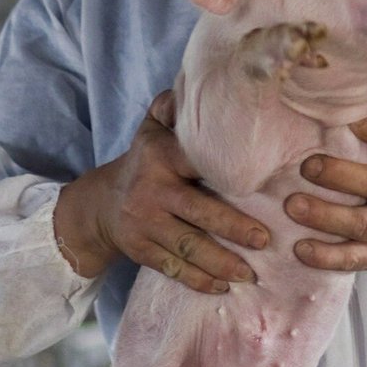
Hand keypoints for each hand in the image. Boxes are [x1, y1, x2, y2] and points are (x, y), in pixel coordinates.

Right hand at [53, 90, 268, 293]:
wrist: (99, 204)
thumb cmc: (145, 161)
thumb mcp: (152, 129)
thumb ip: (173, 107)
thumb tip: (198, 79)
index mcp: (160, 156)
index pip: (198, 162)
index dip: (231, 172)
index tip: (265, 182)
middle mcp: (151, 191)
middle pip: (199, 213)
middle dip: (235, 228)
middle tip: (267, 240)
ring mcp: (144, 224)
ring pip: (188, 247)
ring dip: (222, 263)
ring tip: (251, 274)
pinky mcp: (141, 250)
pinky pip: (173, 269)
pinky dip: (199, 280)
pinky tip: (223, 287)